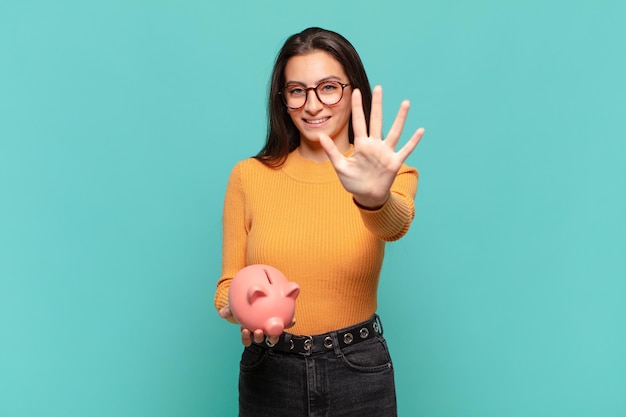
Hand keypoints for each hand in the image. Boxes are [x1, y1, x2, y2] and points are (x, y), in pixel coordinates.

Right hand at [219, 305, 293, 346]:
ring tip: (273, 330)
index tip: (246, 331)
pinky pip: (286, 323)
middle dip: (260, 337)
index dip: (247, 337)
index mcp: (250, 328)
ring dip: (273, 335)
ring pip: (273, 335)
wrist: (258, 297)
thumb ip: (230, 308)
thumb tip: (221, 313)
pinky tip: (292, 320)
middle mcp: (260, 330)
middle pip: (260, 338)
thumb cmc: (245, 304)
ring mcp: (271, 327)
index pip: (247, 338)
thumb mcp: (237, 305)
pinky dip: (290, 322)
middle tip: (259, 331)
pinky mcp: (282, 322)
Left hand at [319, 86, 423, 207]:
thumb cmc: (353, 182)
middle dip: (377, 105)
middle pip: (376, 121)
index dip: (357, 107)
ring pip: (394, 131)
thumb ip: (332, 151)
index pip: (358, 122)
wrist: (367, 196)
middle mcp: (374, 145)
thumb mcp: (340, 166)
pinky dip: (413, 141)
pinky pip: (405, 150)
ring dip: (400, 118)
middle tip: (379, 88)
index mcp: (361, 144)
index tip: (355, 91)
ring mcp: (385, 152)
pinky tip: (421, 130)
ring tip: (405, 103)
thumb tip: (320, 136)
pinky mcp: (394, 162)